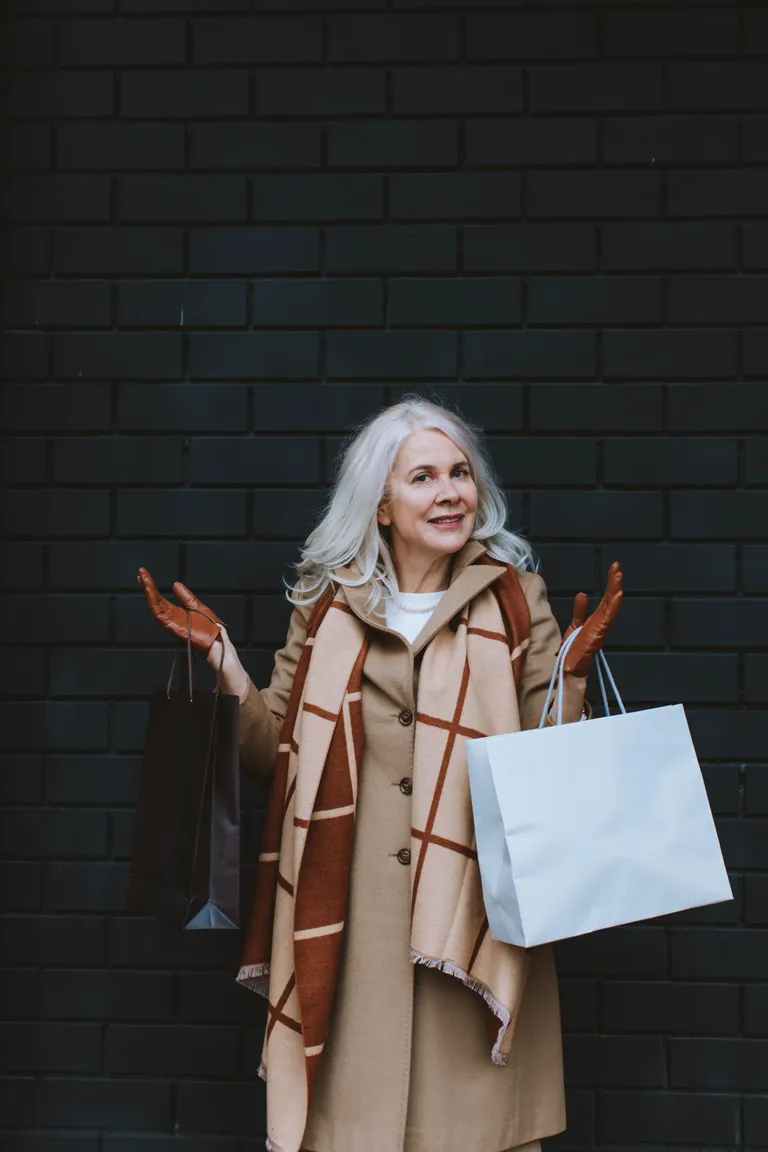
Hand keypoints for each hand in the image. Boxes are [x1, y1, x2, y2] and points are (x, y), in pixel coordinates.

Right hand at [136, 567, 225, 656]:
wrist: (216, 641)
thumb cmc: (209, 628)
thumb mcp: (197, 606)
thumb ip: (186, 596)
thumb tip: (175, 584)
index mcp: (175, 613)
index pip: (159, 598)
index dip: (152, 587)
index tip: (145, 575)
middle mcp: (170, 618)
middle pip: (155, 600)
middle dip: (147, 586)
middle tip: (140, 572)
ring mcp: (170, 622)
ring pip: (154, 605)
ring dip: (148, 591)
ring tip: (143, 578)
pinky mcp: (172, 626)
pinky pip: (159, 613)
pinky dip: (153, 601)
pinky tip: (149, 590)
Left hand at [559, 561, 622, 678]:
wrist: (570, 667)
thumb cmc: (574, 649)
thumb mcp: (575, 624)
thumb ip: (580, 609)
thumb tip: (582, 594)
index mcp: (597, 618)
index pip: (606, 597)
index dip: (610, 583)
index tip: (614, 569)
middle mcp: (602, 621)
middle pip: (610, 598)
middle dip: (614, 582)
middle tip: (617, 566)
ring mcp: (602, 627)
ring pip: (611, 605)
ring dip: (615, 590)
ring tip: (618, 575)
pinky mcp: (599, 633)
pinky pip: (608, 617)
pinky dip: (613, 606)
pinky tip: (618, 594)